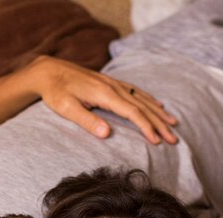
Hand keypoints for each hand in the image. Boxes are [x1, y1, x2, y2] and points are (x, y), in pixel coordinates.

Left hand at [30, 56, 177, 144]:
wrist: (49, 71)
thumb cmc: (56, 92)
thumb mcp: (67, 109)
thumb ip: (87, 121)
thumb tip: (106, 134)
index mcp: (105, 94)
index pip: (132, 113)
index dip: (146, 127)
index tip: (157, 141)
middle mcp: (113, 87)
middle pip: (142, 107)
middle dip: (159, 124)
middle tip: (174, 139)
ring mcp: (113, 83)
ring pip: (142, 98)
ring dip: (158, 112)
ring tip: (173, 124)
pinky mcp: (110, 83)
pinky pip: (136, 91)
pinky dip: (149, 99)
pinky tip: (157, 105)